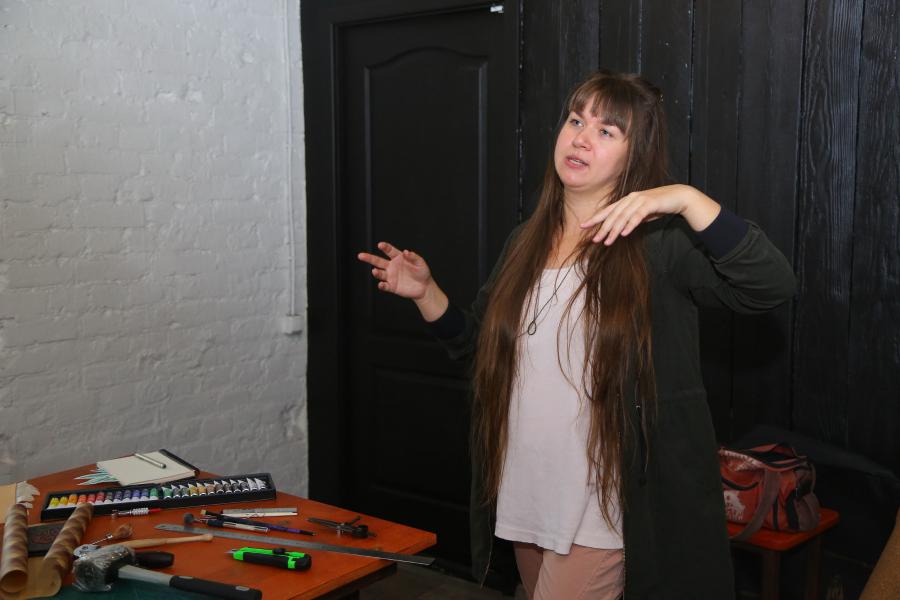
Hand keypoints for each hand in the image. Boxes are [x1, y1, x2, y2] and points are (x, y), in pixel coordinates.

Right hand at [357, 241, 432, 298]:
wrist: (424, 287)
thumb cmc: (422, 272)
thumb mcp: (421, 263)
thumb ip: (413, 257)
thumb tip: (406, 252)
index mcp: (398, 258)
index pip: (389, 251)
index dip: (385, 247)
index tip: (380, 245)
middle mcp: (392, 266)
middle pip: (378, 261)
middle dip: (369, 258)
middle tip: (361, 255)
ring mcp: (391, 277)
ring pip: (380, 273)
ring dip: (376, 272)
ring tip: (374, 271)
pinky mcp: (392, 286)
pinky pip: (385, 286)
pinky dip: (382, 285)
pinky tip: (381, 284)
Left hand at [580, 184, 718, 244]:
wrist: (677, 197)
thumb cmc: (659, 206)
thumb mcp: (641, 213)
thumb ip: (630, 219)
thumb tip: (620, 229)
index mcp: (626, 200)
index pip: (607, 210)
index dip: (595, 218)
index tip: (583, 226)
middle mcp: (630, 198)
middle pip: (613, 215)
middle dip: (602, 228)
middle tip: (594, 240)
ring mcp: (640, 200)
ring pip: (623, 216)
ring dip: (614, 230)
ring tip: (607, 242)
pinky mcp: (650, 203)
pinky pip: (637, 216)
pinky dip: (630, 225)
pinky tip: (624, 234)